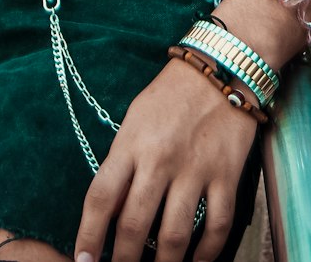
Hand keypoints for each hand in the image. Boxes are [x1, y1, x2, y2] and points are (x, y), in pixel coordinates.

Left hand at [75, 59, 256, 261]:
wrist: (221, 68)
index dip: (88, 235)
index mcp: (131, 143)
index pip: (101, 198)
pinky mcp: (226, 174)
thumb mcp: (135, 119)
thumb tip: (111, 212)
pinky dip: (206, 254)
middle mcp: (160, 159)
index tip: (83, 261)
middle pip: (133, 226)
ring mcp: (195, 169)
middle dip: (122, 260)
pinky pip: (217, 226)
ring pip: (174, 236)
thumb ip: (123, 161)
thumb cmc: (171, 95)